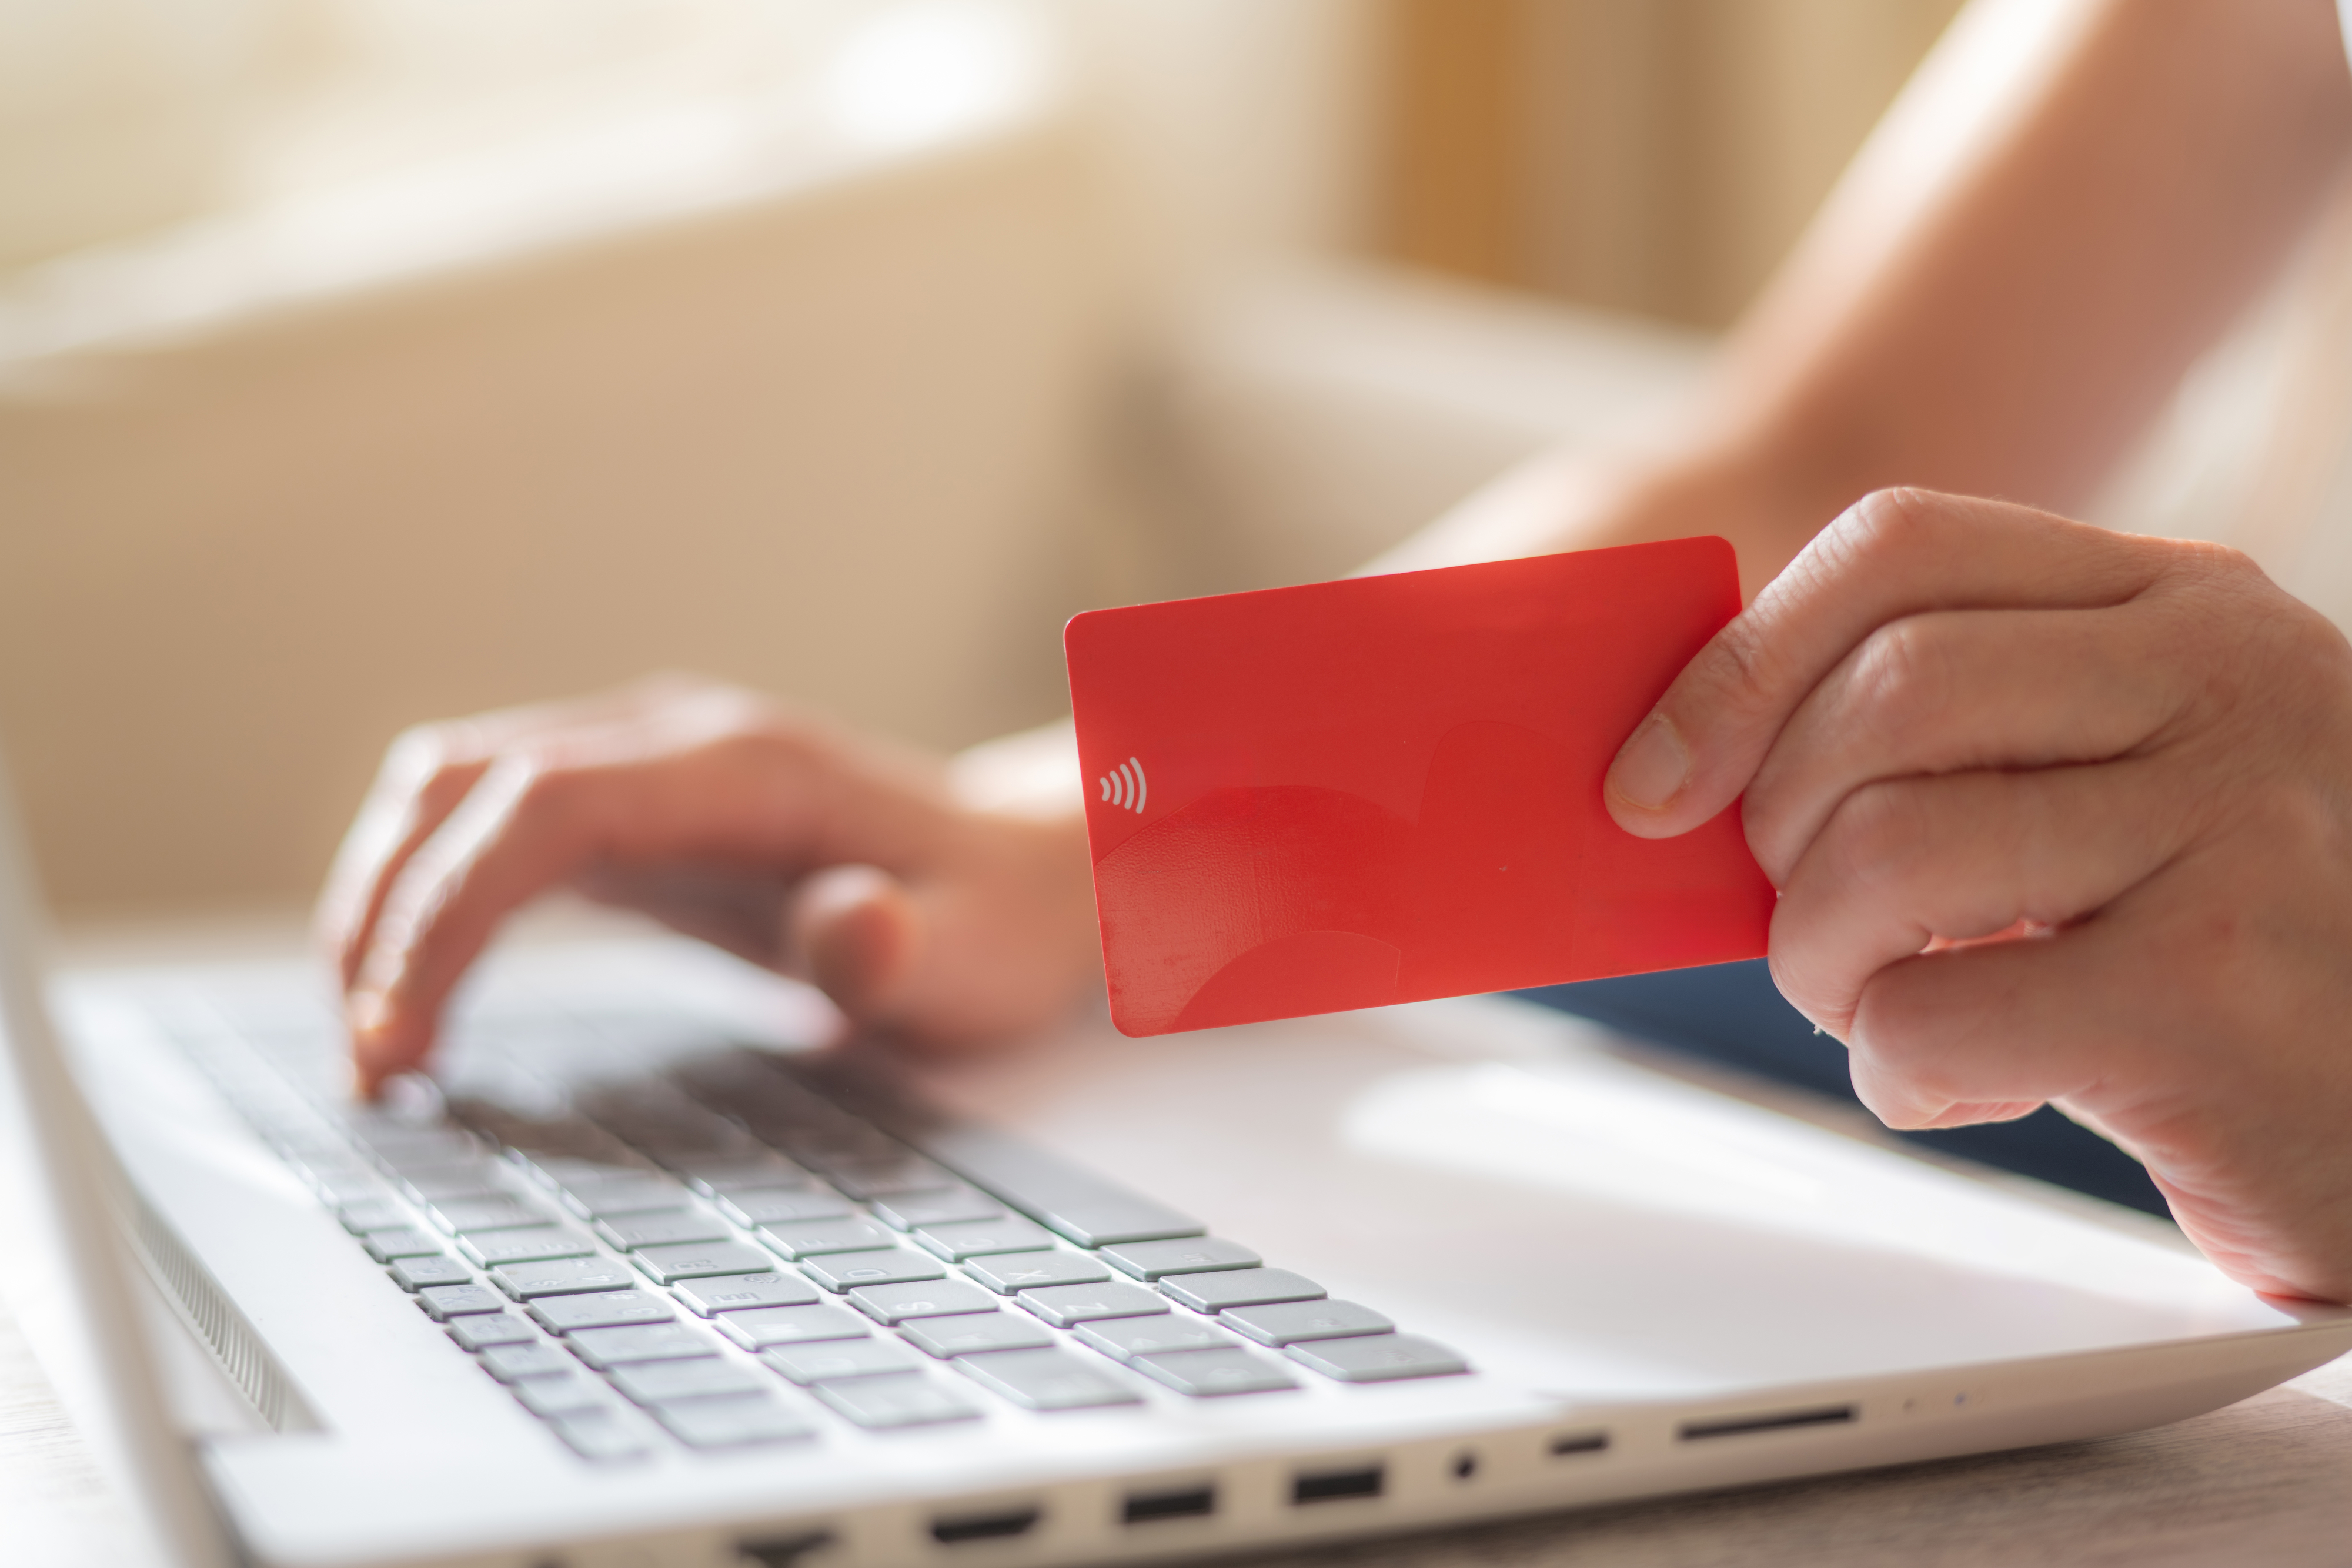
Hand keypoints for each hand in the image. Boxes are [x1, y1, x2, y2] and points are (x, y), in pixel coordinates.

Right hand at [317, 678, 1099, 1095]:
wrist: (1025, 873)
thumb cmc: (994, 922)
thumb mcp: (973, 956)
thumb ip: (904, 947)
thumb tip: (851, 926)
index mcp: (743, 769)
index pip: (543, 805)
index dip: (449, 909)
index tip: (403, 1034)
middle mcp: (674, 743)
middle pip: (463, 786)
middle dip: (386, 917)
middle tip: (373, 1071)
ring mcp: (643, 766)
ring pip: (450, 795)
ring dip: (385, 904)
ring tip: (376, 1046)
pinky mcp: (628, 810)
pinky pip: (484, 829)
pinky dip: (426, 902)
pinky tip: (418, 999)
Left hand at [1604, 489, 2351, 1302]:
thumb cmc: (2222, 957)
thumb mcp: (2120, 786)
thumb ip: (1961, 734)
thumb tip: (1692, 759)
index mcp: (2184, 604)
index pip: (1899, 545)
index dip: (1737, 664)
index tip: (1649, 780)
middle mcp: (2228, 682)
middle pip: (1877, 696)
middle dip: (1777, 832)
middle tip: (1813, 924)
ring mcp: (2234, 828)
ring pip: (1885, 852)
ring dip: (1824, 964)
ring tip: (1887, 1013)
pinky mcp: (2211, 993)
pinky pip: (1931, 1013)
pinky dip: (1899, 1075)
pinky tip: (1974, 1090)